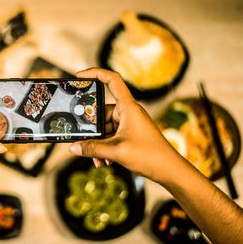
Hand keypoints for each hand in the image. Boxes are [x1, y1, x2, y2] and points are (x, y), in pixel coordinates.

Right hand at [69, 68, 183, 182]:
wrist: (169, 171)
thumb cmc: (150, 156)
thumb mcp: (116, 151)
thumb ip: (92, 148)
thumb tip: (73, 147)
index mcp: (128, 107)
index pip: (112, 80)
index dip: (95, 73)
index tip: (79, 76)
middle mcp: (128, 112)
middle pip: (101, 112)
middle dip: (92, 129)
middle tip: (82, 140)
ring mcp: (129, 123)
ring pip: (105, 128)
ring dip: (98, 143)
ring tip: (97, 158)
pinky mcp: (129, 134)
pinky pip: (111, 137)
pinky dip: (105, 148)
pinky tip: (104, 161)